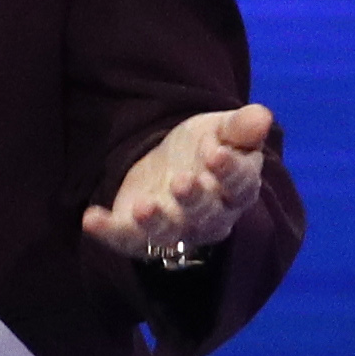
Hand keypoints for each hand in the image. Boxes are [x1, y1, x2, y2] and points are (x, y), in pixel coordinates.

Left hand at [81, 104, 273, 257]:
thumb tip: (263, 115)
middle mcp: (210, 218)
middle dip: (193, 201)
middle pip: (206, 216)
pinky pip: (126, 240)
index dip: (230, 173)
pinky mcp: (140, 235)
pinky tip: (91, 217)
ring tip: (142, 206)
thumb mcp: (222, 129)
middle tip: (181, 181)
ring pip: (169, 234)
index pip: (240, 187)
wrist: (170, 162)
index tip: (214, 152)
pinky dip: (108, 231)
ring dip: (155, 223)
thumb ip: (241, 127)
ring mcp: (174, 229)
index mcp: (237, 191)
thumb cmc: (205, 147)